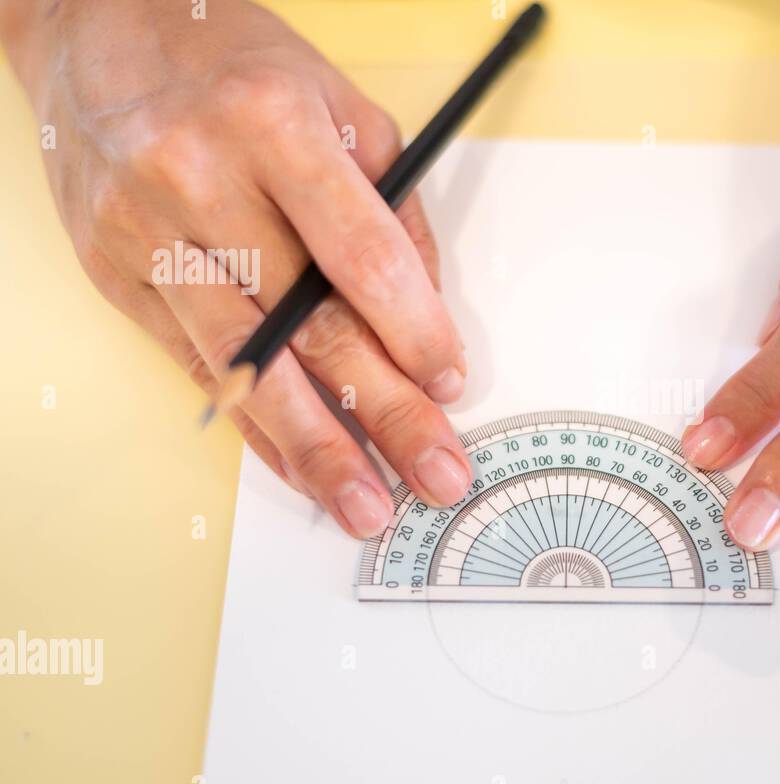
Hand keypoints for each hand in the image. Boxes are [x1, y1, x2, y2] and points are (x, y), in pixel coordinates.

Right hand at [1, 0, 470, 537]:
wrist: (94, 27)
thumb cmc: (233, 63)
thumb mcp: (340, 103)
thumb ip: (393, 207)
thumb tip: (428, 313)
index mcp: (272, 126)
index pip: (359, 255)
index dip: (412, 331)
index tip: (450, 383)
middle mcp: (202, 182)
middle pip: (310, 327)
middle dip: (384, 414)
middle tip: (436, 474)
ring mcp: (149, 235)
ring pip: (246, 366)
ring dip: (314, 448)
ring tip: (364, 505)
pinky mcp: (116, 274)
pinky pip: (197, 368)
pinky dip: (253, 426)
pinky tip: (297, 468)